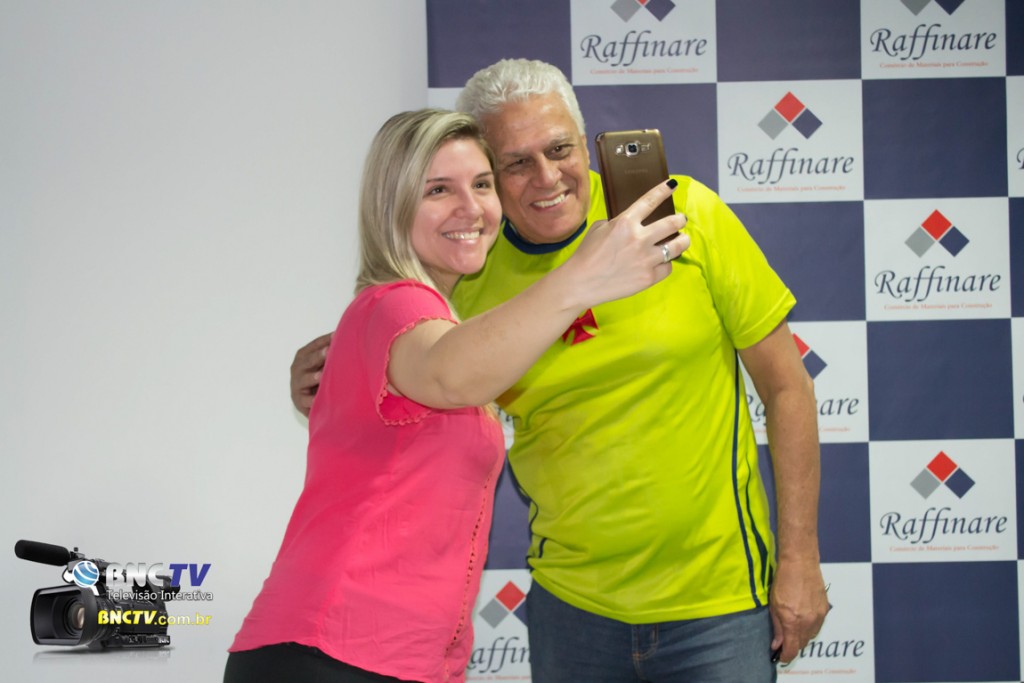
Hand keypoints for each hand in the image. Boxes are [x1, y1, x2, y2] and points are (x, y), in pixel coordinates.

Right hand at [290, 332, 331, 415]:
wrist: (307, 400)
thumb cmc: (317, 375)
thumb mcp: (322, 362)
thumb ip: (330, 351)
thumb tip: (349, 335)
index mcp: (303, 355)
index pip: (314, 345)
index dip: (325, 340)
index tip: (337, 335)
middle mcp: (298, 368)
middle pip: (308, 360)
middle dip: (318, 356)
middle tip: (329, 351)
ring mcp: (297, 384)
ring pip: (304, 379)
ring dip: (312, 377)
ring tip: (320, 375)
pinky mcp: (299, 400)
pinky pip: (305, 400)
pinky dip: (310, 400)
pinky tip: (316, 399)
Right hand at [565, 179, 689, 307]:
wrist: (581, 283)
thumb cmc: (586, 254)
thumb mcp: (598, 229)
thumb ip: (618, 223)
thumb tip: (631, 224)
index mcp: (625, 222)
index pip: (650, 201)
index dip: (664, 191)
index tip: (673, 185)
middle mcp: (639, 238)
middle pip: (672, 224)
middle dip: (680, 220)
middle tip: (681, 220)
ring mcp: (646, 259)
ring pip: (677, 246)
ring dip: (683, 241)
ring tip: (682, 240)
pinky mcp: (649, 277)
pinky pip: (668, 267)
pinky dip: (666, 263)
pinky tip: (662, 262)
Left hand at [769, 558, 829, 663]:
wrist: (800, 563)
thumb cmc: (783, 581)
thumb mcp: (774, 605)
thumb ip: (777, 627)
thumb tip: (777, 644)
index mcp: (793, 622)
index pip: (792, 649)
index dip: (786, 656)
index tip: (780, 657)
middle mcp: (808, 622)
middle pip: (802, 644)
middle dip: (793, 645)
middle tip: (783, 640)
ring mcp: (819, 616)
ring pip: (811, 636)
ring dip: (802, 636)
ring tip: (792, 628)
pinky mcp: (825, 609)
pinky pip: (818, 625)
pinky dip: (810, 627)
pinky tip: (802, 618)